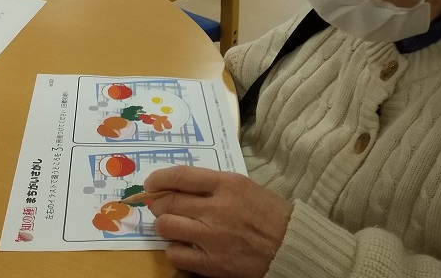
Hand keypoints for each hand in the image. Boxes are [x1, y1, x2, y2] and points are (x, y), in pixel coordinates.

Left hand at [144, 166, 292, 277]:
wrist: (290, 246)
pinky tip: (185, 247)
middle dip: (159, 204)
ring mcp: (211, 237)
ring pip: (166, 227)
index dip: (159, 179)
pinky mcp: (210, 263)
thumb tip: (180, 188)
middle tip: (161, 206)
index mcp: (228, 184)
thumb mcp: (245, 187)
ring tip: (174, 226)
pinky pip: (175, 254)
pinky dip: (175, 250)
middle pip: (169, 202)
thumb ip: (214, 186)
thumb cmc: (270, 214)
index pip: (181, 176)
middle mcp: (216, 208)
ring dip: (165, 225)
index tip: (151, 183)